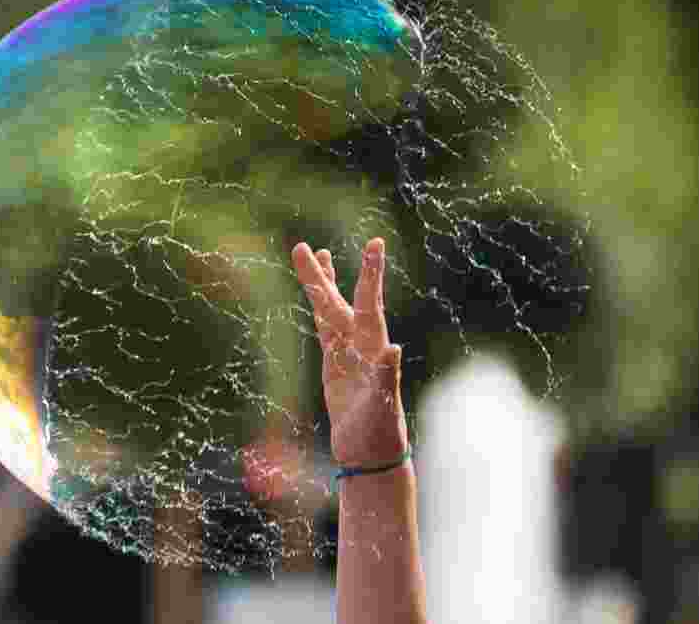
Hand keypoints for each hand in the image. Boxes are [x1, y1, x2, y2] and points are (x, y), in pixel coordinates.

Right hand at [291, 238, 407, 467]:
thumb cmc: (379, 433)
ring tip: (313, 254)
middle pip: (339, 301)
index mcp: (374, 348)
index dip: (370, 274)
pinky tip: (317, 297)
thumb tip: (394, 348)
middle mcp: (361, 345)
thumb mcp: (382, 406)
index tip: (375, 244)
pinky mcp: (334, 366)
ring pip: (331, 311)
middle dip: (322, 275)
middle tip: (304, 246)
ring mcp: (347, 354)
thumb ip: (386, 376)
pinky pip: (325, 331)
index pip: (369, 303)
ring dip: (322, 284)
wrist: (370, 456)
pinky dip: (320, 311)